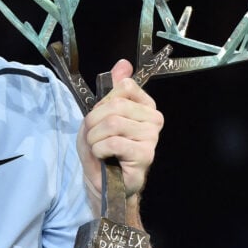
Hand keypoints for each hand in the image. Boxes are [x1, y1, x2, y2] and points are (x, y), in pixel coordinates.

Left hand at [78, 59, 163, 198]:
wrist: (104, 184)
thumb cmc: (102, 150)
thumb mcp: (99, 116)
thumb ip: (112, 89)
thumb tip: (123, 64)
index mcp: (145, 106)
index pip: (123, 87)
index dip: (102, 103)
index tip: (100, 119)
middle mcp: (154, 119)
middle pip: (115, 106)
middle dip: (93, 122)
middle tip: (94, 138)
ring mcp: (152, 137)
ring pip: (112, 123)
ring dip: (94, 138)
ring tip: (98, 149)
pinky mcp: (146, 155)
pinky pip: (114, 142)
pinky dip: (99, 149)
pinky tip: (104, 157)